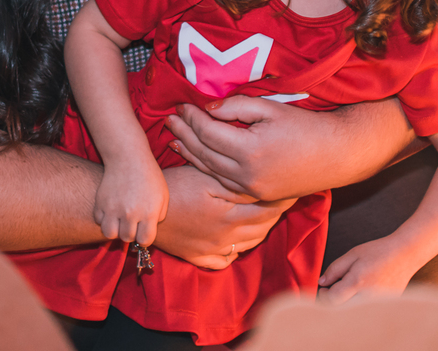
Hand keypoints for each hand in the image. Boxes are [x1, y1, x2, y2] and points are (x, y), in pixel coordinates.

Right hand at [94, 158, 168, 244]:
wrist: (128, 157)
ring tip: (120, 221)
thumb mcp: (163, 195)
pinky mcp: (100, 202)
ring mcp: (113, 208)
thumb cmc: (149, 176)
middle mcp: (130, 213)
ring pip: (109, 233)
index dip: (144, 238)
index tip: (144, 232)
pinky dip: (104, 218)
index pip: (144, 240)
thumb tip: (148, 230)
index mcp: (148, 212)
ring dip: (115, 229)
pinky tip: (111, 210)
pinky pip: (99, 220)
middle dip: (130, 233)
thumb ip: (159, 216)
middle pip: (126, 238)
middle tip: (132, 223)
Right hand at [153, 166, 296, 269]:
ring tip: (268, 215)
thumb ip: (236, 185)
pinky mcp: (197, 257)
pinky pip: (226, 260)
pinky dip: (237, 250)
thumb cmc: (174, 187)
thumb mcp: (206, 178)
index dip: (284, 199)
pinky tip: (239, 239)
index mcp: (231, 218)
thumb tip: (263, 186)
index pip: (269, 209)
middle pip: (262, 228)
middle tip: (286, 199)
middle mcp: (226, 239)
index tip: (295, 188)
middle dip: (277, 213)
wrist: (142, 211)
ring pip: (248, 244)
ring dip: (261, 230)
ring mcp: (212, 251)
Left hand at [167, 96, 411, 200]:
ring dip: (190, 153)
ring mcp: (250, 188)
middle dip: (184, 134)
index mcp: (250, 150)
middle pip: (204, 152)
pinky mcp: (255, 195)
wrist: (335, 155)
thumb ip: (237, 106)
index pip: (208, 132)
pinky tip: (196, 158)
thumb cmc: (305, 126)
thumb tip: (208, 109)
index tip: (181, 105)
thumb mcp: (270, 108)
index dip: (192, 117)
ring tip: (174, 138)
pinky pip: (222, 182)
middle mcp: (246, 174)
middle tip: (169, 119)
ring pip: (209, 170)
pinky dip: (206, 168)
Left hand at [318, 238, 415, 303]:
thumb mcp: (353, 254)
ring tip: (350, 286)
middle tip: (330, 289)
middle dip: (332, 301)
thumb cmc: (378, 251)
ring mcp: (378, 304)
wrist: (405, 254)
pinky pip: (367, 308)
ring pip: (354, 310)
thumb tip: (322, 283)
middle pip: (341, 309)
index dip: (323, 295)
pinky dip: (360, 301)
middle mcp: (368, 297)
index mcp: (358, 282)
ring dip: (346, 301)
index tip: (323, 289)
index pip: (333, 299)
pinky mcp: (386, 306)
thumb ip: (335, 269)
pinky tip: (365, 288)